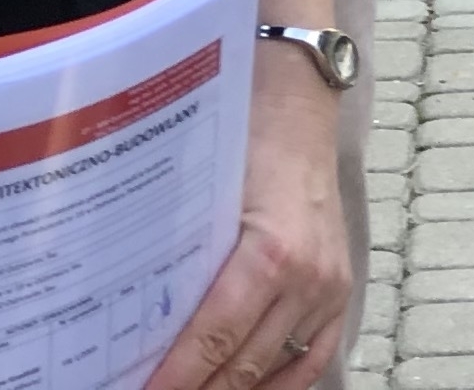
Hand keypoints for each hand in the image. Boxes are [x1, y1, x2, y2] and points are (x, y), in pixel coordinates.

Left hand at [145, 53, 345, 389]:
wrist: (299, 110)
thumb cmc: (247, 141)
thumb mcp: (205, 198)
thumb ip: (180, 259)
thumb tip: (132, 323)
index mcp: (271, 254)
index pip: (211, 341)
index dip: (172, 381)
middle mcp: (307, 279)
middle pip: (240, 367)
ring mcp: (329, 289)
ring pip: (273, 370)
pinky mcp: (341, 291)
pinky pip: (314, 360)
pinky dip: (278, 386)